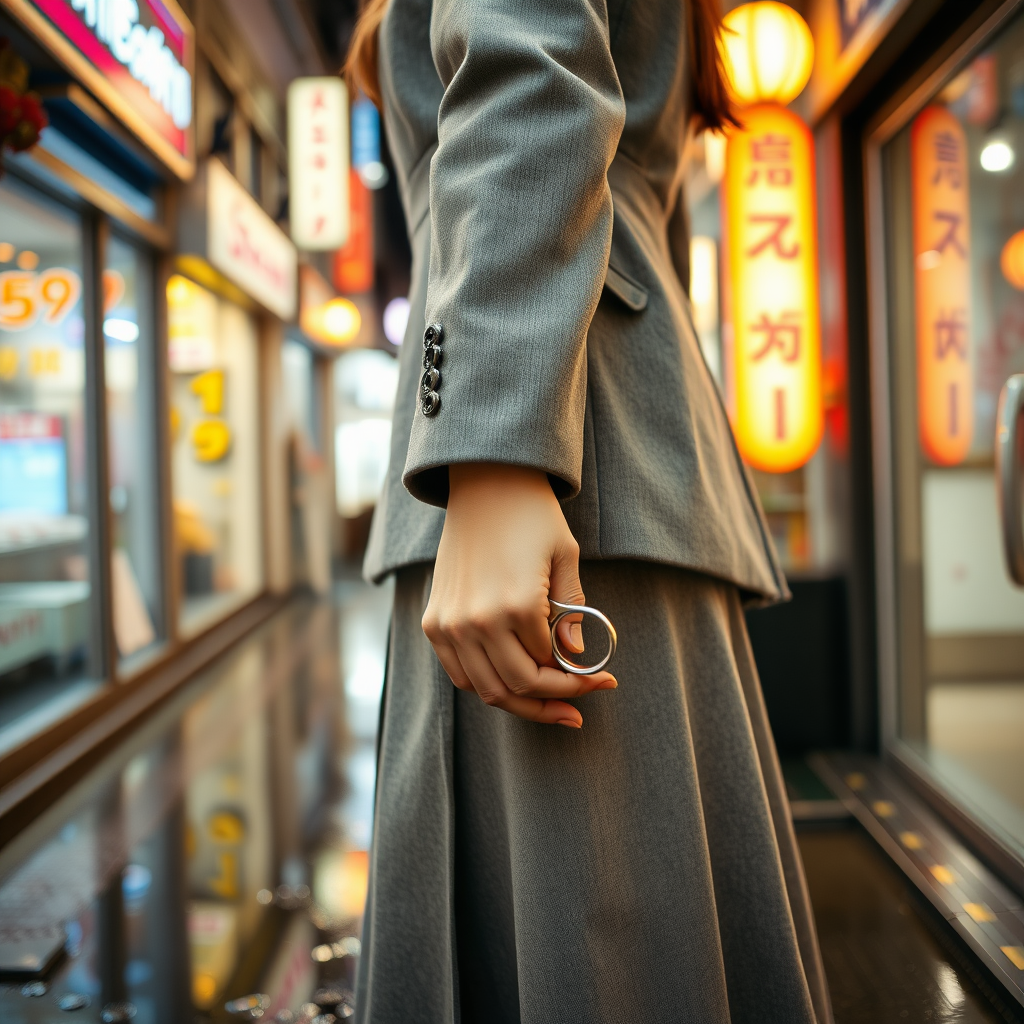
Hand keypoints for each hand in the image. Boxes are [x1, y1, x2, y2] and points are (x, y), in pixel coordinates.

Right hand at [422, 463, 616, 726]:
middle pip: (518, 688)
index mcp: (518, 605)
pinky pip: (460, 673)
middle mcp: (479, 620)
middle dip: (555, 701)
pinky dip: (487, 685)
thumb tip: (574, 660)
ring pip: (487, 690)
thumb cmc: (533, 516)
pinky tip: (514, 684)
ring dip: (523, 703)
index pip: (548, 668)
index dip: (579, 681)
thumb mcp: (566, 558)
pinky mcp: (434, 621)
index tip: (604, 681)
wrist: (485, 483)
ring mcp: (450, 623)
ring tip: (553, 705)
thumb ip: (572, 613)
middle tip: (581, 704)